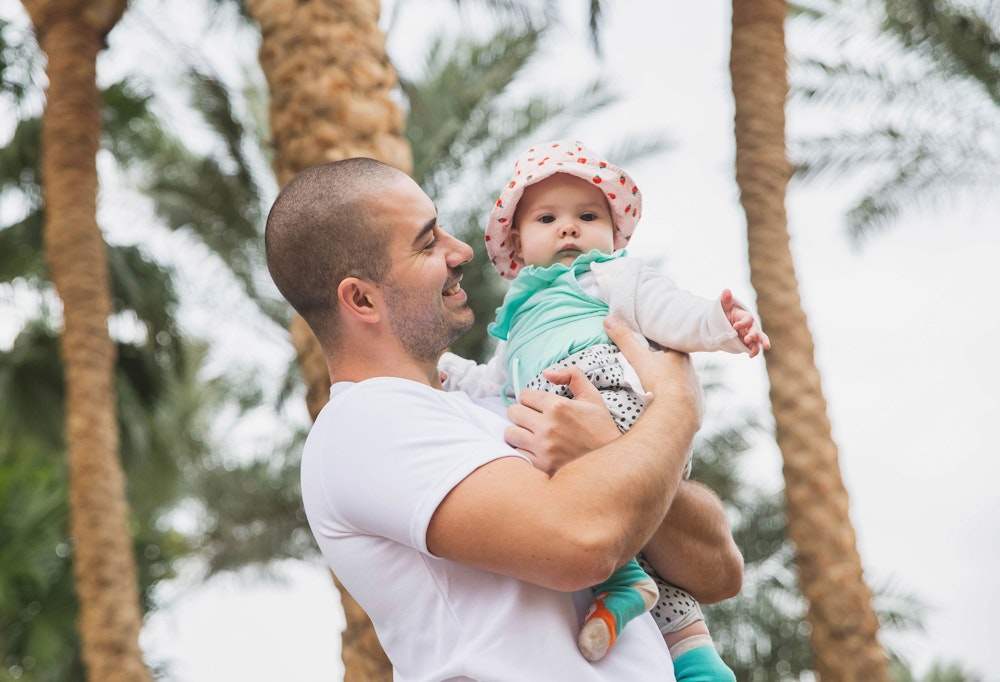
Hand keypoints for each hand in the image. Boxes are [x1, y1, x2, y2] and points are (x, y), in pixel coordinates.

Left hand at [505, 365, 619, 475]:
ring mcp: (543, 448)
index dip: (530, 399)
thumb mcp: (592, 396)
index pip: (524, 396)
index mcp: (558, 406)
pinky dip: (523, 450)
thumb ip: (572, 375)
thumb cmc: (600, 428)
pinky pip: (517, 454)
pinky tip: (534, 449)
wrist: (610, 461)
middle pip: (513, 412)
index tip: (537, 405)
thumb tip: (546, 373)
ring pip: (511, 433)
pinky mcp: (542, 465)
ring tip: (530, 434)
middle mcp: (548, 427)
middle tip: (532, 419)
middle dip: (522, 413)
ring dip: (518, 432)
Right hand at [604, 316, 703, 423]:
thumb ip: (625, 340)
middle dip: (666, 366)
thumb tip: (609, 320)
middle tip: (653, 368)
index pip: (671, 346)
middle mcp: (692, 371)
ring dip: (673, 384)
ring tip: (659, 388)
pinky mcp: (696, 406)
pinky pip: (686, 401)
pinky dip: (678, 401)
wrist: (677, 413)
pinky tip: (669, 404)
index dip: (662, 346)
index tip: (653, 346)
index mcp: (681, 356)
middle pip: (677, 365)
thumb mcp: (638, 359)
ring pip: (683, 383)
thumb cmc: (660, 383)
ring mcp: (695, 389)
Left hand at [721, 289, 770, 357]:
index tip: (734, 326)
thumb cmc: (725, 312)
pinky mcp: (747, 343)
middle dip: (753, 335)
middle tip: (747, 339)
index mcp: (745, 316)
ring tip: (753, 353)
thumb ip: (725, 300)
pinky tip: (750, 355)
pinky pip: (752, 347)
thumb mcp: (723, 306)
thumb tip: (726, 291)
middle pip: (755, 330)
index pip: (747, 319)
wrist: (723, 323)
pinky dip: (753, 351)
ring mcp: (749, 335)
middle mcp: (750, 326)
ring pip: (757, 340)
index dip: (742, 323)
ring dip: (757, 345)